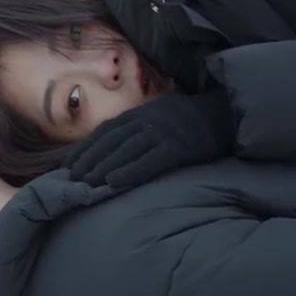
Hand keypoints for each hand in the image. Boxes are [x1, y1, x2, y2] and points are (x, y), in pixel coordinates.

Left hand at [64, 88, 234, 188]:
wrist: (227, 114)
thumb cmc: (191, 120)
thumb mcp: (161, 114)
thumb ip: (139, 126)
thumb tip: (114, 145)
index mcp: (142, 112)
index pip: (106, 131)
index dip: (85, 147)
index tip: (68, 164)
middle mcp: (148, 119)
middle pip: (110, 141)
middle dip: (88, 159)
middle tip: (71, 178)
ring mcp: (163, 132)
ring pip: (125, 150)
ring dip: (102, 166)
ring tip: (85, 183)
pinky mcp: (178, 147)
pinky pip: (149, 161)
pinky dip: (129, 171)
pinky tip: (113, 182)